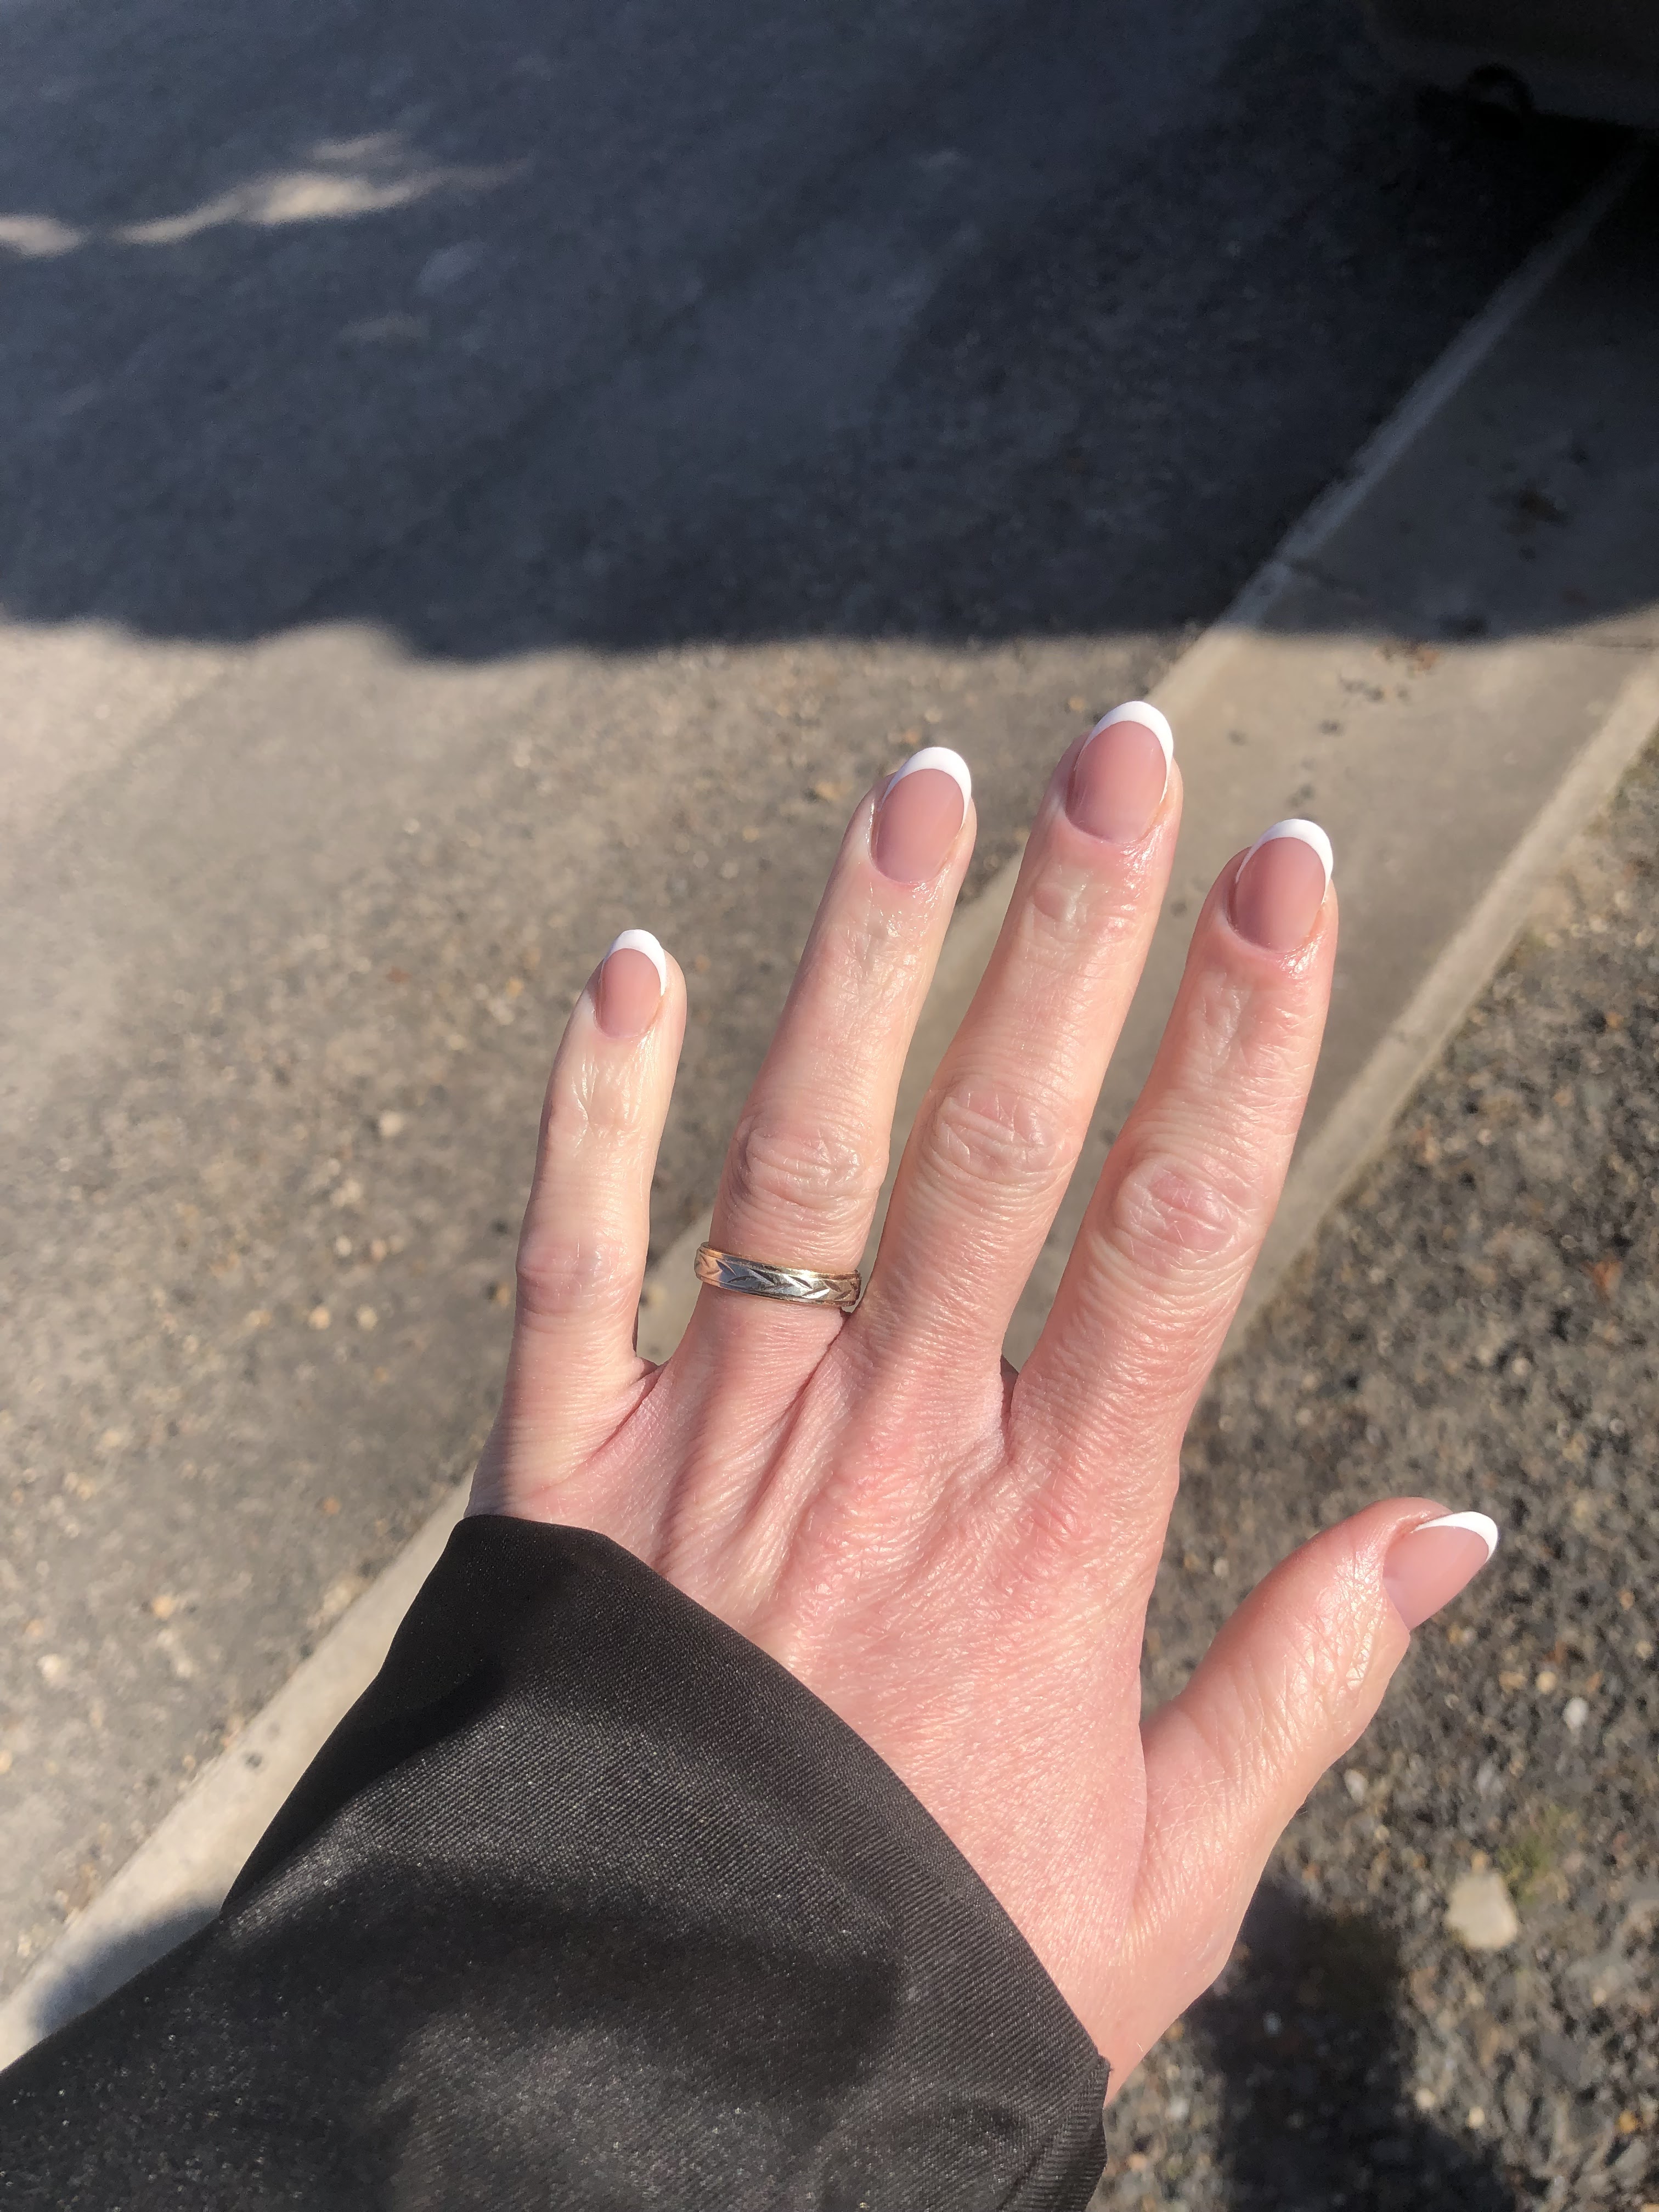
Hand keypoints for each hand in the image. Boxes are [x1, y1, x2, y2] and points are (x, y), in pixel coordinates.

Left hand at [468, 713, 1496, 2079]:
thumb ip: (1302, 1684)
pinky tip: (630, 961)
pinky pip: (570, 1257)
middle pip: (999, 1141)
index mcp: (1051, 1530)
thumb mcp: (1166, 1871)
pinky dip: (592, 1109)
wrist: (657, 2057)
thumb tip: (1455, 1531)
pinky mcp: (562, 1470)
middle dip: (1076, 933)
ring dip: (865, 959)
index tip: (1289, 871)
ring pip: (800, 1153)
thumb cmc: (925, 1954)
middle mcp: (888, 1444)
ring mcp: (715, 1442)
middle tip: (1128, 749)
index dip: (1244, 1033)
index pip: (1175, 1228)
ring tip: (923, 787)